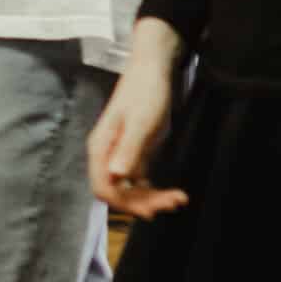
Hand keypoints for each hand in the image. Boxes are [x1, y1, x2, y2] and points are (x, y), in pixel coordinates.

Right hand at [87, 61, 187, 219]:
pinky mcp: (135, 154)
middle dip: (143, 203)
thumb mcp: (141, 122)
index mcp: (101, 148)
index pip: (103, 188)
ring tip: (178, 199)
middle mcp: (107, 156)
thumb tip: (116, 176)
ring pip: (130, 190)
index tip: (151, 210)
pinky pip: (139, 182)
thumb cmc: (145, 92)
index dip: (125, 203)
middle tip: (174, 202)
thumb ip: (128, 149)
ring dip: (151, 199)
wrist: (153, 72)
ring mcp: (120, 156)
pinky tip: (172, 193)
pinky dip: (154, 190)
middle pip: (118, 193)